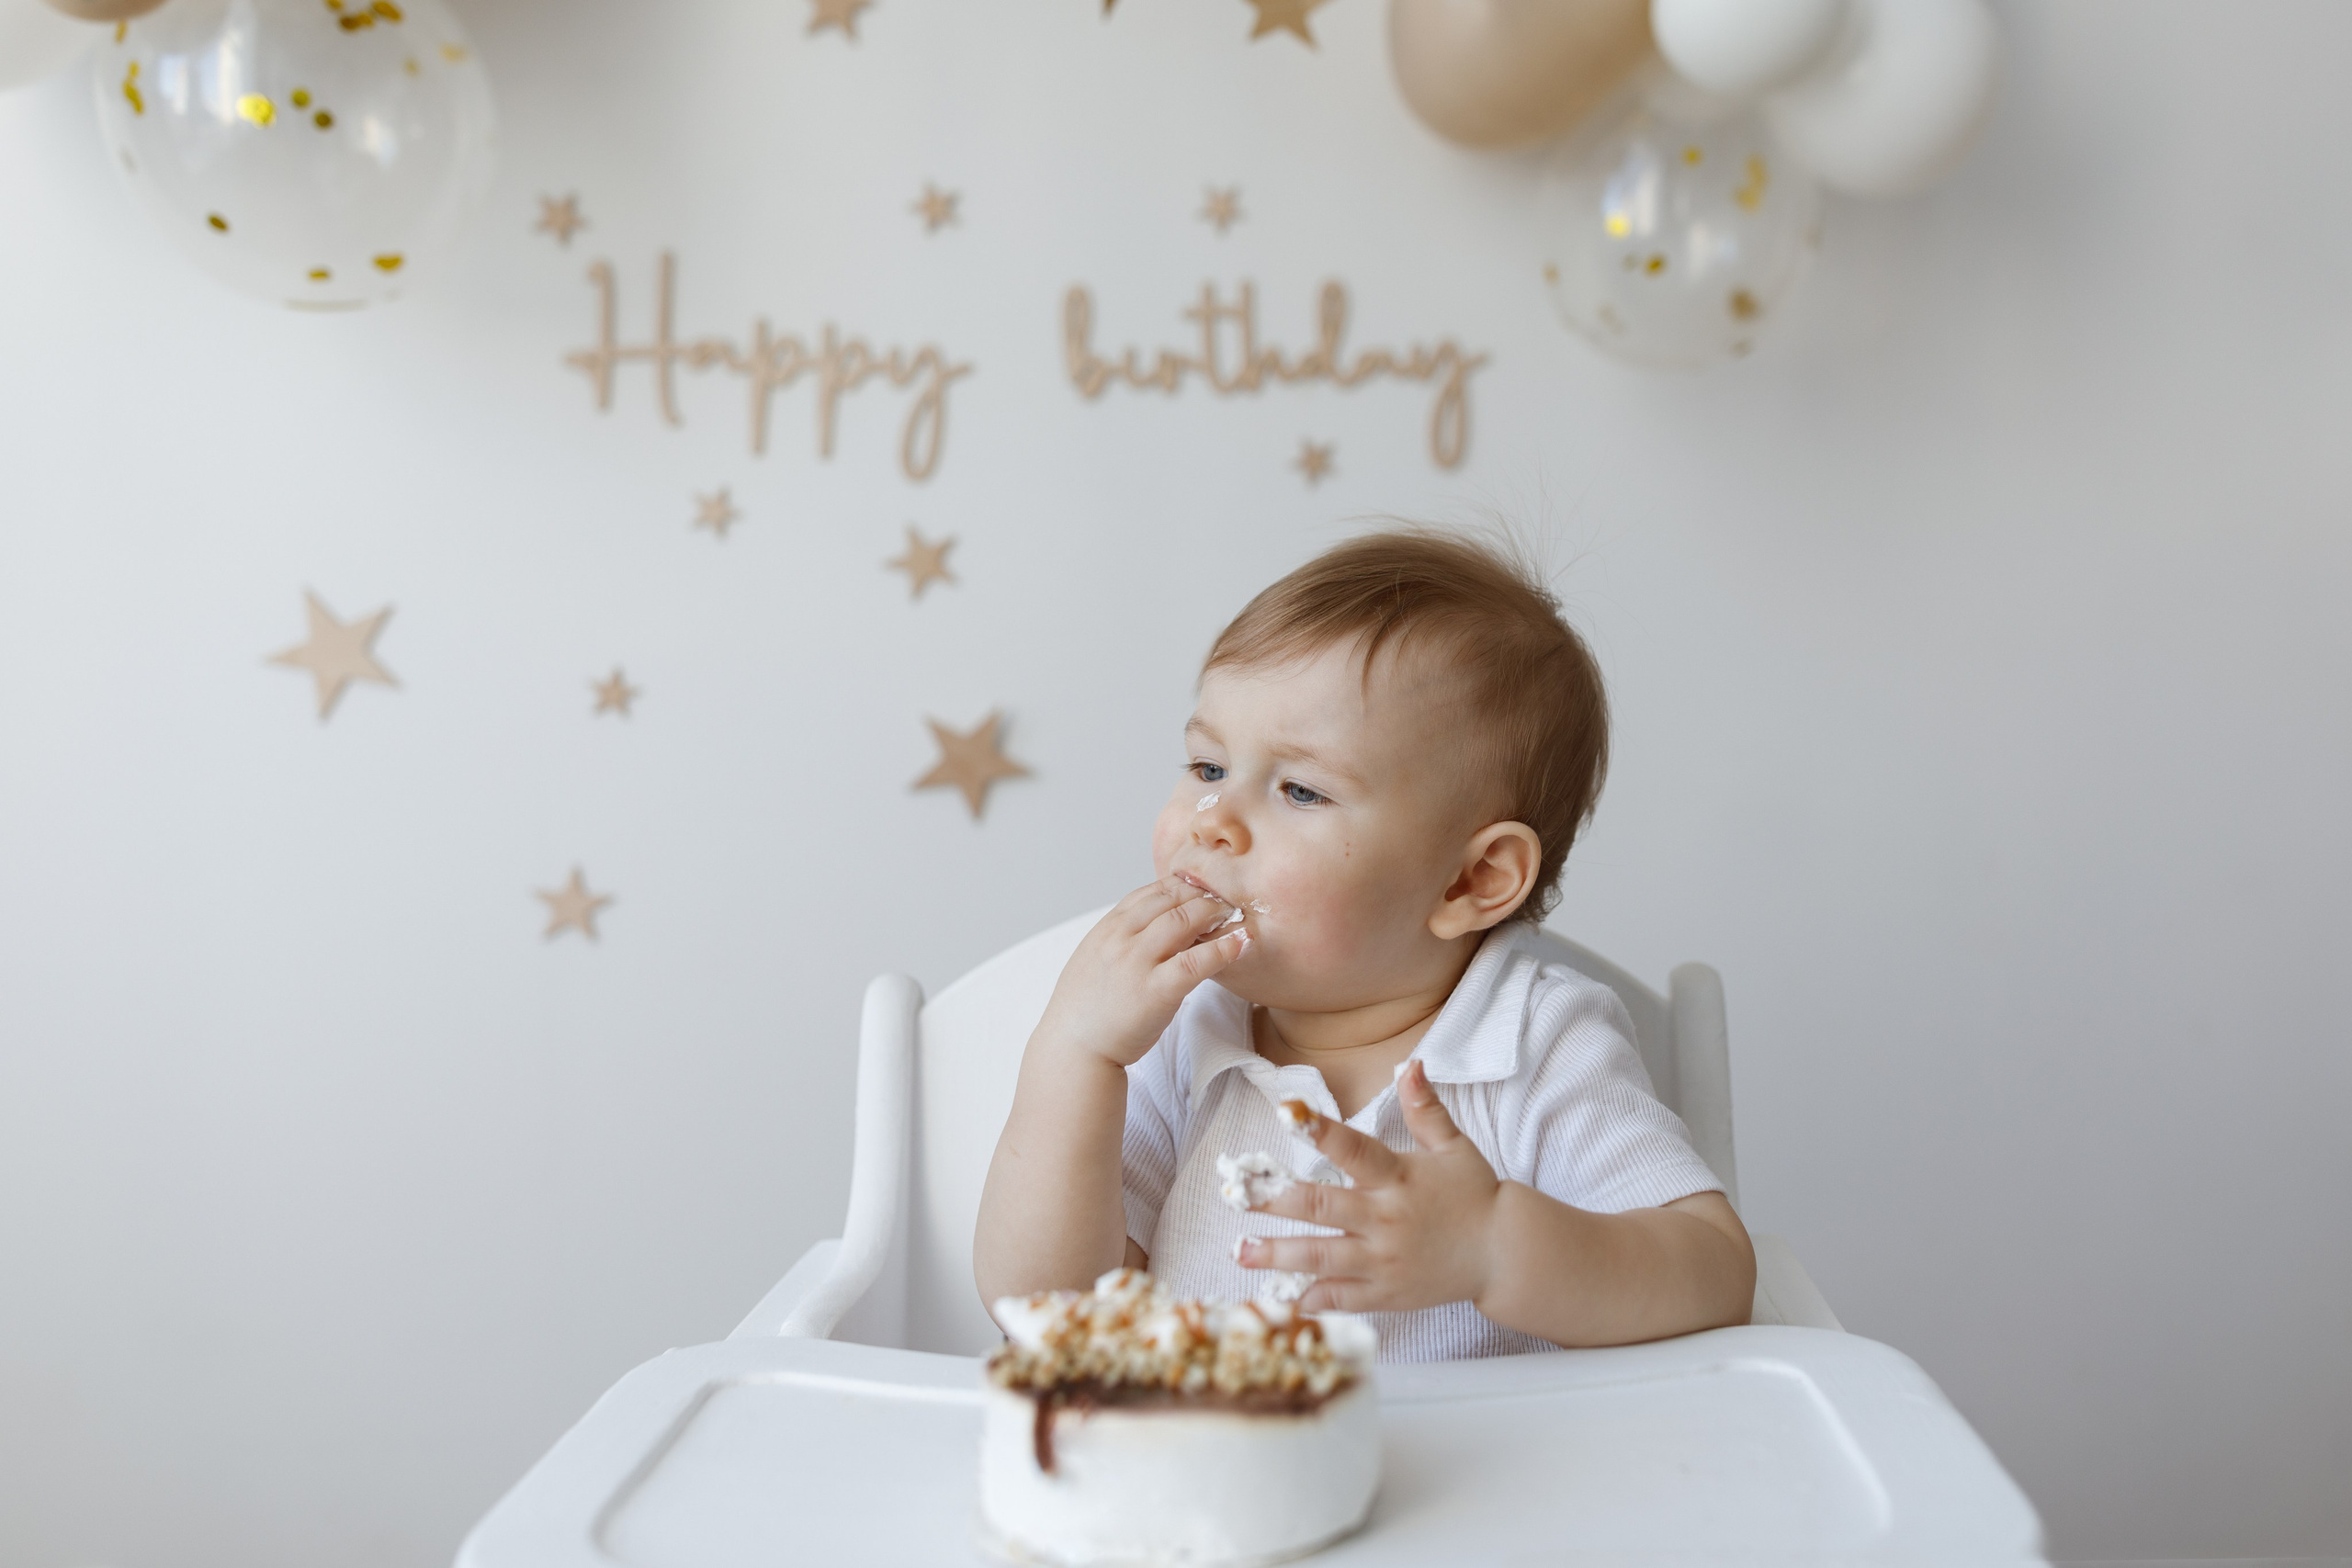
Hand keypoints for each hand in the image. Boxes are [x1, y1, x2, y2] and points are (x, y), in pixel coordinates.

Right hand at [1030, 876, 1249, 1068]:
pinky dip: (1223, 948)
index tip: (1203, 888)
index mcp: (1108, 928)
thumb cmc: (1086, 1008)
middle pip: (1172, 899)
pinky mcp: (1156, 991)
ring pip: (1185, 921)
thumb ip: (1120, 937)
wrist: (1073, 1048)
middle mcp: (1121, 939)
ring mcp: (1138, 963)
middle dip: (1203, 895)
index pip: (1151, 891)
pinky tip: (1241, 942)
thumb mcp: (1095, 958)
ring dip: (1216, 913)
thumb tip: (1149, 925)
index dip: (1182, 885)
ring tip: (1237, 914)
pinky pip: (1196, 961)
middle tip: (1226, 900)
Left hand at [1238, 1061, 1501, 1313]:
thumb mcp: (1453, 1146)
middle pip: (1321, 1207)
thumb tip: (1412, 1063)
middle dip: (1275, 1202)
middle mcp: (1386, 1219)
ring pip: (1321, 1257)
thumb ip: (1425, 1108)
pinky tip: (1279, 1296)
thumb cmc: (1476, 1195)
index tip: (1286, 1111)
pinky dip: (1310, 1299)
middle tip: (1237, 1197)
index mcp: (1398, 1177)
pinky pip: (1341, 1298)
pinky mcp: (1386, 1294)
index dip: (1320, 1129)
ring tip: (1240, 1251)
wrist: (1505, 1254)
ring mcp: (1383, 1261)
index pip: (1354, 1149)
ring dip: (1277, 1254)